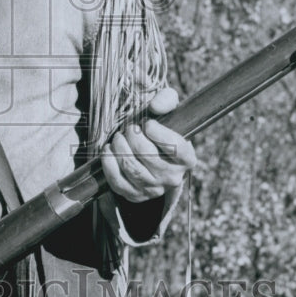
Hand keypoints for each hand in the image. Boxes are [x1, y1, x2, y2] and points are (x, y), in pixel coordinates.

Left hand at [100, 87, 195, 202]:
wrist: (151, 155)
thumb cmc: (161, 131)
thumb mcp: (169, 112)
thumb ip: (166, 100)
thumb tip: (155, 106)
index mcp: (187, 159)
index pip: (176, 148)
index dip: (158, 133)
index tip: (147, 124)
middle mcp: (172, 178)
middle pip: (147, 155)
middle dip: (132, 136)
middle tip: (129, 128)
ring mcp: (153, 189)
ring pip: (131, 167)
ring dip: (119, 147)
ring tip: (119, 137)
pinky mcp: (134, 195)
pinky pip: (117, 181)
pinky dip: (108, 162)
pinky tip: (109, 150)